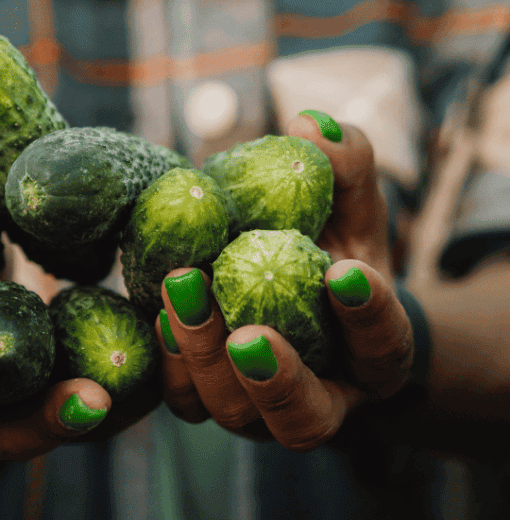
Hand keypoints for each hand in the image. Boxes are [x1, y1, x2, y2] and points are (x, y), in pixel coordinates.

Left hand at [156, 115, 413, 449]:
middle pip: (305, 416)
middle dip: (274, 378)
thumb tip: (311, 125)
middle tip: (247, 333)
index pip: (384, 343)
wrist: (301, 297)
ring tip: (184, 292)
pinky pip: (185, 401)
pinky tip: (157, 310)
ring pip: (236, 414)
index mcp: (374, 353)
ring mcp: (262, 409)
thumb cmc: (334, 245)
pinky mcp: (209, 398)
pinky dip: (169, 364)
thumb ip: (345, 164)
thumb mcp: (352, 203)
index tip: (344, 271)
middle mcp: (324, 397)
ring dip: (205, 360)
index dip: (368, 314)